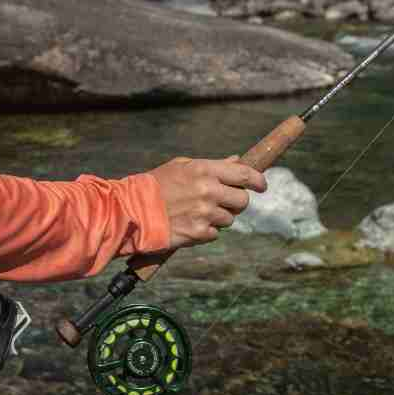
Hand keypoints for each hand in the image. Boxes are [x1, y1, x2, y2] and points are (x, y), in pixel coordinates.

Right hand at [149, 155, 267, 249]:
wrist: (132, 210)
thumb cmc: (155, 184)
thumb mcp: (181, 166)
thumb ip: (212, 165)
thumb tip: (237, 161)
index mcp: (204, 170)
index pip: (245, 175)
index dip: (258, 180)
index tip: (261, 185)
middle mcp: (208, 191)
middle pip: (242, 200)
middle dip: (235, 202)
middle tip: (221, 201)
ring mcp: (205, 213)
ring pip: (230, 219)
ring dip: (218, 217)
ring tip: (195, 212)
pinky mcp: (200, 233)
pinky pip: (215, 232)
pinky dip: (206, 230)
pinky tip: (188, 222)